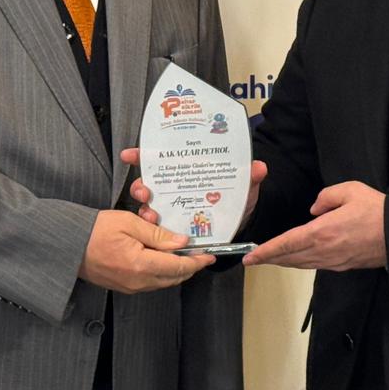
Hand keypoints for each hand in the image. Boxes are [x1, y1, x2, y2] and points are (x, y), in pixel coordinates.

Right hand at [78, 209, 212, 293]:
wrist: (67, 245)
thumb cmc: (94, 230)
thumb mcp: (129, 223)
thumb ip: (158, 235)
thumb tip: (181, 242)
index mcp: (141, 265)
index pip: (179, 267)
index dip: (197, 261)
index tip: (210, 255)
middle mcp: (138, 282)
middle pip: (174, 278)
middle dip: (189, 266)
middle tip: (199, 252)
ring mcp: (130, 287)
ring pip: (163, 282)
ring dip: (175, 270)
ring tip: (182, 253)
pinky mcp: (123, 287)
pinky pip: (150, 283)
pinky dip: (161, 272)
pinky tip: (161, 258)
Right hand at [119, 147, 266, 229]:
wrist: (241, 223)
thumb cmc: (237, 200)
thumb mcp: (243, 187)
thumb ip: (249, 177)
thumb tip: (259, 168)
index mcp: (184, 172)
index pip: (158, 160)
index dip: (142, 156)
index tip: (130, 155)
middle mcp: (172, 189)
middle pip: (147, 184)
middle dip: (140, 186)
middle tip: (145, 191)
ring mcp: (169, 210)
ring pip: (148, 208)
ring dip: (145, 210)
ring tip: (151, 214)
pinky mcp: (171, 230)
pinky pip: (156, 232)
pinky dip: (154, 233)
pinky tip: (157, 235)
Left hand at [241, 181, 385, 270]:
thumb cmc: (378, 211)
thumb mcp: (350, 190)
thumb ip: (326, 197)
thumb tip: (314, 209)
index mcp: (322, 232)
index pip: (286, 244)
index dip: (266, 251)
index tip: (251, 257)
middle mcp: (324, 251)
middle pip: (290, 258)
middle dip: (270, 259)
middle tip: (253, 259)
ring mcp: (334, 261)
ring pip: (301, 264)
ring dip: (284, 262)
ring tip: (271, 259)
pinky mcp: (343, 266)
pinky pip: (315, 265)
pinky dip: (300, 263)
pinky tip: (297, 258)